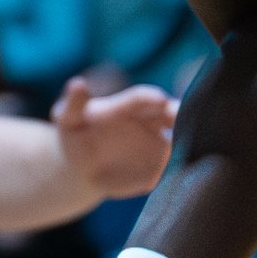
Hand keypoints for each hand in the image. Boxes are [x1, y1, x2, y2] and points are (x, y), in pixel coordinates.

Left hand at [46, 75, 179, 204]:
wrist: (81, 168)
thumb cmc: (74, 135)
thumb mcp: (68, 118)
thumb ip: (74, 103)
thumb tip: (77, 84)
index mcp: (129, 106)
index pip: (143, 98)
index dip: (152, 98)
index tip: (160, 100)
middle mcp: (149, 122)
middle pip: (171, 114)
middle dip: (180, 115)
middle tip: (184, 120)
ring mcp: (157, 145)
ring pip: (179, 140)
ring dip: (186, 142)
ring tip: (188, 149)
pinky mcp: (159, 169)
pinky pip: (172, 169)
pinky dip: (180, 169)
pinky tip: (184, 173)